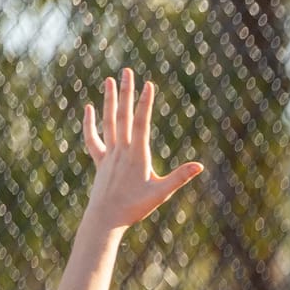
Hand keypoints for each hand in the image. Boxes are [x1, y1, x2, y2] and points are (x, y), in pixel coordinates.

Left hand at [80, 68, 202, 230]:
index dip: (144, 103)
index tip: (148, 85)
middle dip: (126, 93)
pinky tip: (90, 108)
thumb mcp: (161, 193)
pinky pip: (93, 138)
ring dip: (109, 100)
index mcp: (137, 155)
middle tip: (127, 71)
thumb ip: (180, 177)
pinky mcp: (100, 160)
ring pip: (108, 121)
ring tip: (110, 80)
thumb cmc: (136, 207)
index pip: (141, 123)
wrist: (105, 218)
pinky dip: (90, 123)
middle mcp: (120, 150)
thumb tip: (200, 167)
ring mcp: (108, 154)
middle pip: (123, 115)